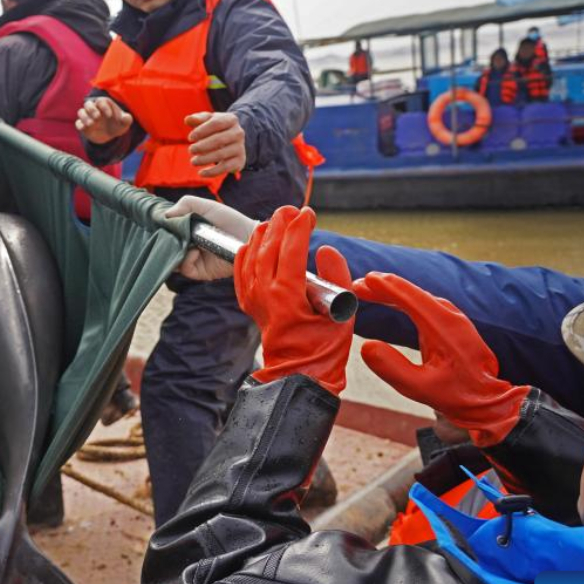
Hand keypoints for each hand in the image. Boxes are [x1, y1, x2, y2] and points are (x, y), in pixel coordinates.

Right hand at [76, 98, 133, 144]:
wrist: (110, 136)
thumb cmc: (117, 125)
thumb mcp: (124, 123)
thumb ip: (127, 119)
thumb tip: (126, 117)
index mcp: (104, 104)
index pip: (101, 101)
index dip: (105, 107)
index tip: (110, 116)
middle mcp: (94, 109)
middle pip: (88, 103)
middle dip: (92, 109)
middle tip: (98, 117)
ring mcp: (88, 117)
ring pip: (81, 112)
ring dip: (85, 117)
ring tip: (91, 124)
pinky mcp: (83, 126)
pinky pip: (78, 123)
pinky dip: (80, 125)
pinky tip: (85, 128)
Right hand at [164, 195, 259, 280]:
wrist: (247, 236)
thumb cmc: (229, 220)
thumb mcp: (206, 206)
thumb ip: (186, 204)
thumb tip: (165, 215)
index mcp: (186, 231)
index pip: (166, 233)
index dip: (162, 230)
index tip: (160, 224)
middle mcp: (187, 246)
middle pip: (165, 248)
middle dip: (165, 241)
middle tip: (169, 234)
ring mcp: (193, 259)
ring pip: (172, 260)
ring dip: (174, 251)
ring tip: (185, 242)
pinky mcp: (200, 271)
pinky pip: (184, 268)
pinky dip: (186, 260)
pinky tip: (195, 251)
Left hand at [186, 111, 245, 177]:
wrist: (233, 140)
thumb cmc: (215, 128)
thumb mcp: (208, 120)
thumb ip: (197, 118)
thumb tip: (187, 120)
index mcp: (231, 120)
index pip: (216, 124)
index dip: (201, 131)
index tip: (190, 138)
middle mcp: (238, 133)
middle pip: (218, 140)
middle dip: (202, 146)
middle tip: (190, 150)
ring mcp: (240, 147)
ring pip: (221, 154)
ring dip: (204, 159)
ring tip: (193, 161)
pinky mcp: (239, 161)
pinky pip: (225, 168)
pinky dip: (212, 172)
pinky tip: (200, 173)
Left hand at [235, 206, 353, 394]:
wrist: (299, 374)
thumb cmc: (324, 349)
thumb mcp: (343, 315)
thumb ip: (338, 278)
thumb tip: (327, 251)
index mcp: (287, 295)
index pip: (291, 250)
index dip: (299, 228)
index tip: (308, 213)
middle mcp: (265, 294)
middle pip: (268, 248)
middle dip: (279, 224)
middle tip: (291, 209)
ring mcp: (253, 299)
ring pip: (251, 257)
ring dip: (262, 235)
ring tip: (274, 220)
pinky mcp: (248, 304)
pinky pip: (241, 272)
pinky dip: (245, 254)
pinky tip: (252, 243)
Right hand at [354, 273, 528, 446]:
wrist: (490, 400)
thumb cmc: (458, 395)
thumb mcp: (420, 388)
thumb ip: (392, 368)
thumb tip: (366, 346)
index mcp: (443, 327)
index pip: (409, 298)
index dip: (384, 287)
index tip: (362, 281)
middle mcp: (450, 317)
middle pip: (412, 293)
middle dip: (384, 287)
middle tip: (358, 286)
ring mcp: (453, 320)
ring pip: (418, 297)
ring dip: (394, 292)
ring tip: (370, 290)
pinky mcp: (452, 326)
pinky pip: (425, 305)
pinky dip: (405, 300)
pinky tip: (393, 302)